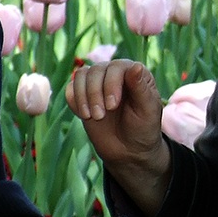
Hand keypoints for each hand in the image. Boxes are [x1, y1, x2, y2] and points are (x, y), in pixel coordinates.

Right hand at [65, 60, 170, 216]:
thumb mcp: (147, 110)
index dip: (111, 83)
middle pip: (95, 70)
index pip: (116, 67)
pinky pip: (70, 89)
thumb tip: (135, 66)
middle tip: (100, 116)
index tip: (112, 106)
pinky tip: (85, 115)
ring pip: (80, 76)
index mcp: (134, 73)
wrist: (129, 150)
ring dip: (83, 97)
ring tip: (92, 117)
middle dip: (95, 93)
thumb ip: (140, 87)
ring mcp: (98, 84)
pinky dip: (74, 101)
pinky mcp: (83, 96)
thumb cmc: (143, 128)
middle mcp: (114, 74)